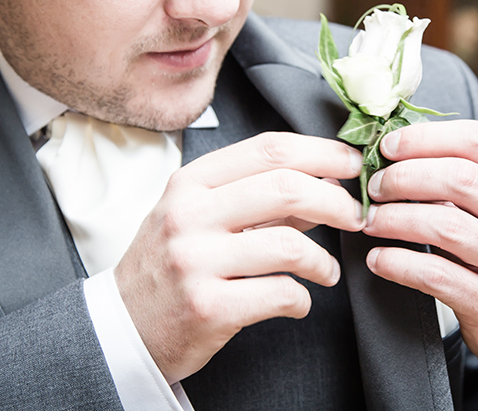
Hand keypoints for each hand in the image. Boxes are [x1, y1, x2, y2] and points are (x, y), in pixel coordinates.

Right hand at [114, 132, 364, 383]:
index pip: (269, 150)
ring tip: (327, 271)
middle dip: (336, 201)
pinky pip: (280, 294)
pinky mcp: (207, 307)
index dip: (321, 152)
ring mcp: (195, 261)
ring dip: (324, 261)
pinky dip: (302, 299)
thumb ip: (259, 196)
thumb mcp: (200, 215)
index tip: (352, 164)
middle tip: (355, 218)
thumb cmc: (170, 264)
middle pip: (286, 188)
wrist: (123, 327)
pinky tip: (298, 300)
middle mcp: (189, 214)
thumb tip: (327, 179)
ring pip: (290, 246)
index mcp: (191, 182)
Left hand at [362, 120, 477, 410]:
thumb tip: (395, 151)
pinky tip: (378, 259)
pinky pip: (436, 275)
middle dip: (406, 176)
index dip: (426, 138)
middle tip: (374, 187)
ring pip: (447, 226)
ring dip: (397, 219)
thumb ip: (466, 181)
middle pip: (461, 179)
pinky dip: (398, 263)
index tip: (388, 146)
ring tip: (370, 221)